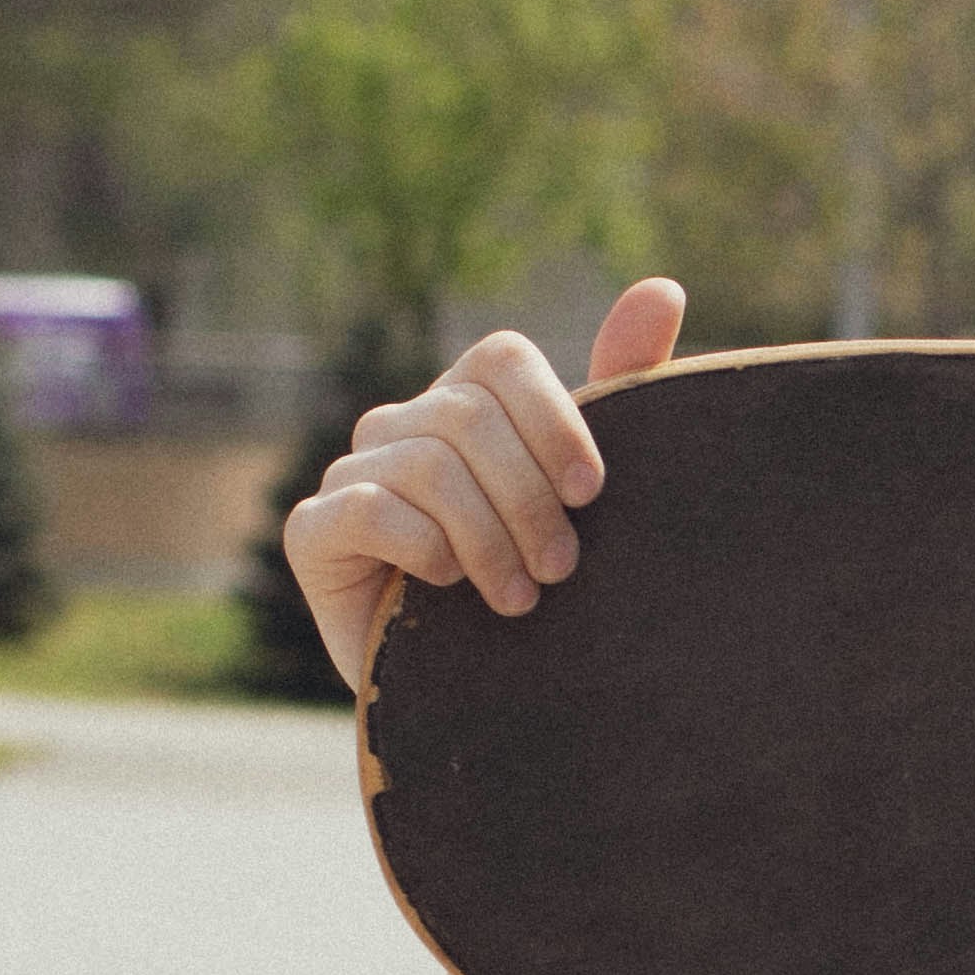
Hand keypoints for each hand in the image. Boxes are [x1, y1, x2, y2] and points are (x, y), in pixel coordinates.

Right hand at [282, 277, 687, 700]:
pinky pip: (366, 510)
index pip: (502, 359)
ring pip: (426, 466)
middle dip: (528, 499)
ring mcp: (351, 472)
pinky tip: (448, 588)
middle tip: (563, 569)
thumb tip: (663, 287)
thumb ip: (623, 386)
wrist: (482, 686)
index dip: (553, 419)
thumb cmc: (543, 575)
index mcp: (470, 402)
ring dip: (487, 539)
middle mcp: (403, 424)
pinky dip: (422, 550)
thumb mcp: (590, 488)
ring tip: (523, 599)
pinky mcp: (312, 531)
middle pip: (468, 416)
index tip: (593, 493)